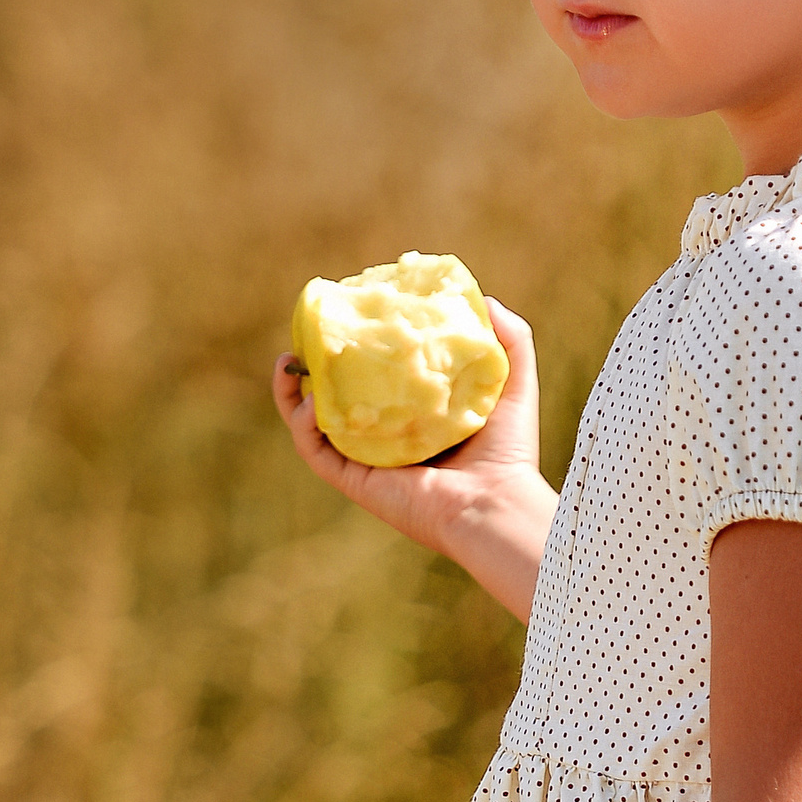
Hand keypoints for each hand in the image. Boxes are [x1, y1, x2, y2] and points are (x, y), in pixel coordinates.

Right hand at [271, 298, 554, 616]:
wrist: (494, 503)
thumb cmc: (508, 449)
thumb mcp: (514, 381)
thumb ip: (509, 338)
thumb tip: (487, 298)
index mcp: (418, 418)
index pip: (380, 381)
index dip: (360, 353)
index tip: (350, 320)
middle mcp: (389, 440)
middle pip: (339, 399)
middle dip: (316, 369)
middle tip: (307, 339)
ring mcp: (368, 462)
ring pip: (316, 425)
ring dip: (292, 395)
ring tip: (287, 362)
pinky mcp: (356, 482)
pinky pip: (318, 452)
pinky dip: (304, 426)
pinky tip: (308, 400)